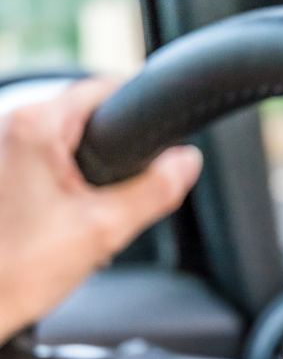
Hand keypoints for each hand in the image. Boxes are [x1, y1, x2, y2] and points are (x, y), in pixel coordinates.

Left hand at [0, 79, 201, 341]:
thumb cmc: (18, 269)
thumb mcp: (105, 228)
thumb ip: (155, 190)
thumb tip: (187, 162)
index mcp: (37, 127)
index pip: (107, 89)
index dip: (142, 111)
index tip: (161, 137)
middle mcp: (15, 128)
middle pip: (93, 116)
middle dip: (120, 150)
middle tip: (126, 189)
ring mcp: (8, 150)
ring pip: (76, 140)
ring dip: (99, 169)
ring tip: (99, 209)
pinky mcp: (8, 172)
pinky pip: (57, 160)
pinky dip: (78, 181)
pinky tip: (78, 216)